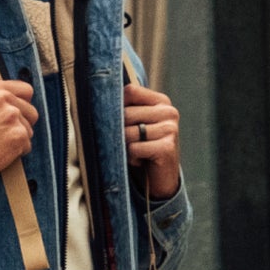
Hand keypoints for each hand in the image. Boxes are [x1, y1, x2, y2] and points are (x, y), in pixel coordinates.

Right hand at [0, 78, 36, 178]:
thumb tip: (8, 94)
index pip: (26, 90)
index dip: (23, 103)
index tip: (18, 112)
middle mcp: (4, 98)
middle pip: (31, 111)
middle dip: (23, 123)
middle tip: (6, 132)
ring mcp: (12, 116)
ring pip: (29, 129)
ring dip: (18, 138)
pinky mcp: (19, 134)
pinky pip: (27, 145)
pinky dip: (17, 151)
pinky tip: (2, 151)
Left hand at [124, 83, 181, 197]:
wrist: (161, 178)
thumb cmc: (143, 147)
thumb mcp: (136, 124)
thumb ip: (126, 109)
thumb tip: (99, 101)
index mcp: (161, 101)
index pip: (130, 91)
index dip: (118, 106)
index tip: (119, 121)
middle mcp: (169, 112)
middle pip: (127, 113)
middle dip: (120, 131)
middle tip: (127, 142)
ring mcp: (170, 129)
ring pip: (128, 132)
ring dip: (125, 146)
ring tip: (136, 151)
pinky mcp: (167, 148)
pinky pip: (134, 149)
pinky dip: (131, 158)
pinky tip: (141, 160)